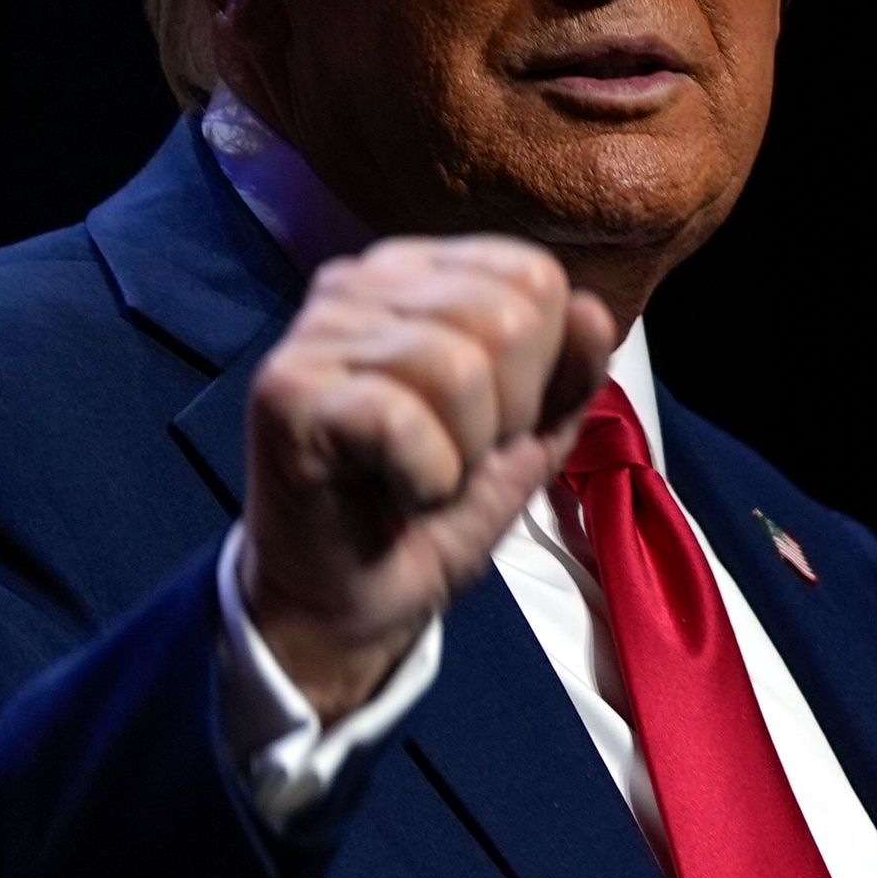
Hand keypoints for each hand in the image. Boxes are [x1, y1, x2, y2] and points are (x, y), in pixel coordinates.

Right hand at [239, 237, 618, 718]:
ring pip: (459, 370)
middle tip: (454, 458)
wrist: (351, 603)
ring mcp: (315, 333)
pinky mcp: (285, 393)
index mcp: (416, 273)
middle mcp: (358, 283)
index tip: (490, 422)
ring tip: (421, 477)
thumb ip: (569, 372)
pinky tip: (393, 493)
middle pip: (504, 318)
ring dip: (464, 454)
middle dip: (506, 416)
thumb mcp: (529, 437)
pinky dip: (424, 480)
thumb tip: (590, 310)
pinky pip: (402, 420)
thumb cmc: (433, 510)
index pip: (531, 275)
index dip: (541, 369)